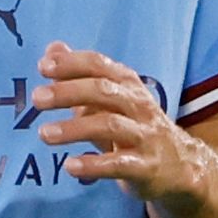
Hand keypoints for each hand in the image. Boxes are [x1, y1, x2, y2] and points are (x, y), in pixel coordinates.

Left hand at [32, 42, 200, 203]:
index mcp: (128, 85)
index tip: (43, 67)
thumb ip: (80, 76)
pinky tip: (70, 166)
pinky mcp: (146, 167)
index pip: (100, 65)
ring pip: (110, 125)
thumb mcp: (111, 99)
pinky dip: (93, 165)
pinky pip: (119, 164)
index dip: (72, 64)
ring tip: (44, 134)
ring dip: (75, 128)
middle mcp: (138, 106)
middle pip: (104, 91)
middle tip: (37, 98)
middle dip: (68, 92)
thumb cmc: (136, 128)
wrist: (180, 167)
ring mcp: (145, 136)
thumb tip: (52, 49)